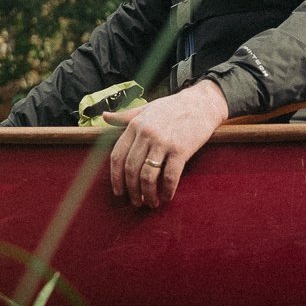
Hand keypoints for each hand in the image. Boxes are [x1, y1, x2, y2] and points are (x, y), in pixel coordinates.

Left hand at [104, 81, 229, 207]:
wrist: (202, 103)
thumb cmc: (173, 107)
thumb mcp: (146, 109)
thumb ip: (124, 116)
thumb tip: (104, 116)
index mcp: (135, 126)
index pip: (117, 156)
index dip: (116, 178)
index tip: (118, 191)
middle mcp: (146, 134)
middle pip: (131, 169)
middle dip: (132, 190)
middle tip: (136, 201)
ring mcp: (163, 142)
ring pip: (148, 176)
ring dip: (148, 194)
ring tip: (151, 203)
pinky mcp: (181, 150)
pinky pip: (170, 176)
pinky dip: (167, 190)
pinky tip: (167, 197)